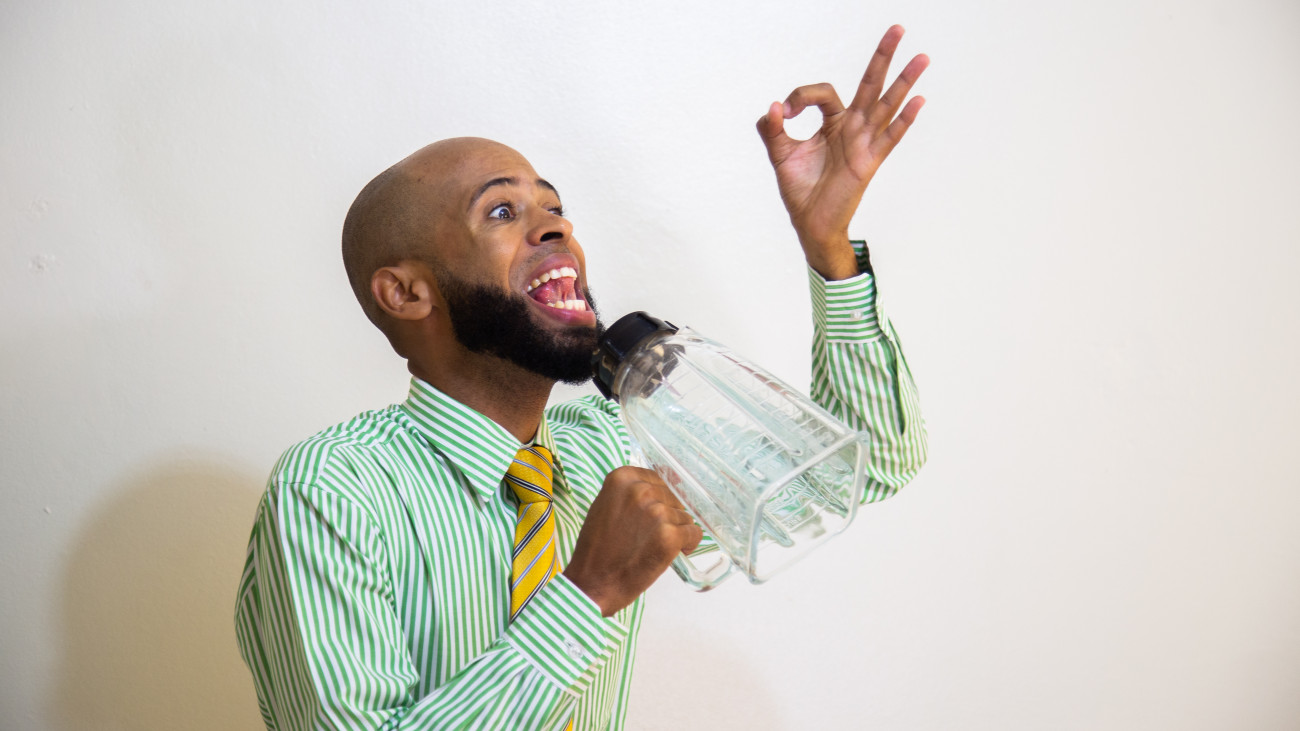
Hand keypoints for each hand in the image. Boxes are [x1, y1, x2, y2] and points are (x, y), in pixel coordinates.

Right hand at [564, 467, 702, 616]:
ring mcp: (657, 512)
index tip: (651, 516)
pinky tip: (668, 554)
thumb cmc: (597, 549)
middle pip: (673, 498)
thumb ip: (630, 493)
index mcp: (623, 477)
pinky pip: (694, 534)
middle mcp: (641, 490)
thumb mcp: (605, 506)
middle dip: (667, 517)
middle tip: (648, 537)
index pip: (658, 480)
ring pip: (685, 517)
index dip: (659, 500)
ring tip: (652, 547)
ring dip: (675, 532)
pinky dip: (687, 545)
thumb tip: (659, 489)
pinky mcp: (669, 535)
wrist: (593, 584)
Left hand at [757, 25, 929, 279]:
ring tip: (922, 57)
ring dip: (904, 81)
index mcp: (832, 123)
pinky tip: (919, 101)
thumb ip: (773, 129)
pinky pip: (890, 137)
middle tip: (897, 27)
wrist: (809, 223)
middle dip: (882, 56)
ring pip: (885, 105)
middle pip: (870, 84)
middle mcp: (852, 128)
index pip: (824, 92)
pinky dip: (904, 120)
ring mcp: (863, 143)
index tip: (785, 112)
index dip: (801, 96)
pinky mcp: (869, 162)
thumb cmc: (800, 190)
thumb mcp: (780, 154)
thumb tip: (772, 107)